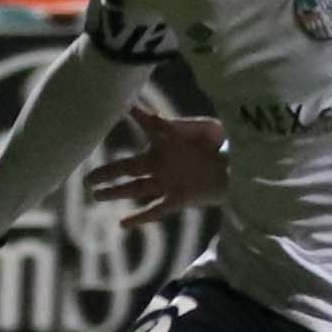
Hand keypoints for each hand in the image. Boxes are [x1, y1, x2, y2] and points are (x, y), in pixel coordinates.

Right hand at [85, 106, 228, 224]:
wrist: (244, 170)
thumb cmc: (226, 144)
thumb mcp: (203, 127)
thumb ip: (175, 124)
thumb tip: (150, 115)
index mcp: (168, 141)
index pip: (147, 125)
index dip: (136, 115)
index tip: (119, 108)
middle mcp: (162, 163)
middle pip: (128, 167)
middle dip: (107, 172)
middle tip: (87, 178)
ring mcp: (168, 182)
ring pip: (135, 189)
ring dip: (116, 192)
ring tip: (96, 196)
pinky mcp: (179, 199)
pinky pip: (155, 210)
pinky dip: (139, 217)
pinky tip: (122, 224)